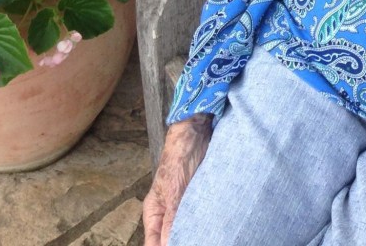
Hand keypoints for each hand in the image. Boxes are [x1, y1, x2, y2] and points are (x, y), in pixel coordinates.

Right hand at [143, 114, 212, 245]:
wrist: (197, 132)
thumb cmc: (179, 156)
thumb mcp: (174, 190)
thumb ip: (171, 218)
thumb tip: (168, 244)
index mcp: (154, 212)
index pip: (153, 243)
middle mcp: (166, 212)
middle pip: (169, 238)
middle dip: (181, 241)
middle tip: (197, 241)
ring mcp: (182, 206)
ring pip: (186, 229)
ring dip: (194, 234)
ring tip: (205, 237)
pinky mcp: (197, 198)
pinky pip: (199, 217)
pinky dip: (204, 224)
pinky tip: (212, 229)